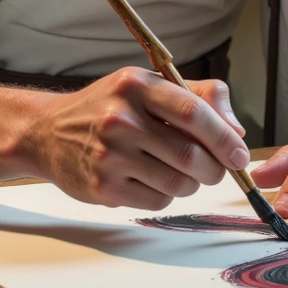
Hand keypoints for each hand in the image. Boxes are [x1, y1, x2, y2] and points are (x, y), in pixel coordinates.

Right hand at [25, 68, 249, 211]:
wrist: (48, 132)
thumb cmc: (108, 106)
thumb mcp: (147, 85)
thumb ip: (198, 98)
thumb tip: (236, 131)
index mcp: (136, 86)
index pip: (193, 113)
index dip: (224, 137)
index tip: (239, 153)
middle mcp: (120, 119)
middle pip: (190, 156)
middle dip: (215, 169)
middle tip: (216, 169)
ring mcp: (110, 156)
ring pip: (178, 184)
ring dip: (191, 184)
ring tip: (181, 172)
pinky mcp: (103, 187)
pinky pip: (157, 201)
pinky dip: (166, 195)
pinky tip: (151, 179)